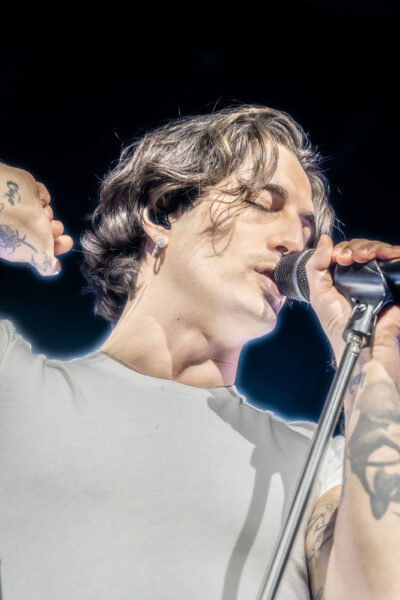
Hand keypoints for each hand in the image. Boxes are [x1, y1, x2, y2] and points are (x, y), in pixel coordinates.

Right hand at [0, 164, 72, 275]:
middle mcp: (15, 230)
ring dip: (46, 212)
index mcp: (16, 248)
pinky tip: (35, 197)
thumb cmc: (21, 229)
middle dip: (53, 229)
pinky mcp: (20, 191)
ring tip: (41, 211)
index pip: (39, 250)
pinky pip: (39, 195)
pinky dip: (40, 196)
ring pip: (43, 212)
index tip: (67, 242)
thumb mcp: (39, 254)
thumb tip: (54, 270)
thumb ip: (47, 264)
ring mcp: (17, 210)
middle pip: (44, 231)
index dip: (55, 247)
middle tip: (57, 227)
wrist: (6, 196)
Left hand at [305, 235, 399, 365]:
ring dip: (371, 247)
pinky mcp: (395, 282)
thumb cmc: (340, 326)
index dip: (342, 249)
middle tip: (350, 258)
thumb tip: (324, 241)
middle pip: (363, 247)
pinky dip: (392, 253)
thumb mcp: (319, 294)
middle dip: (356, 247)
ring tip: (364, 257)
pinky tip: (384, 255)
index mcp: (343, 279)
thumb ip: (316, 267)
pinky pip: (396, 260)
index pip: (346, 252)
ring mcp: (380, 279)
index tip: (339, 257)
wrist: (363, 342)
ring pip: (380, 250)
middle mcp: (363, 277)